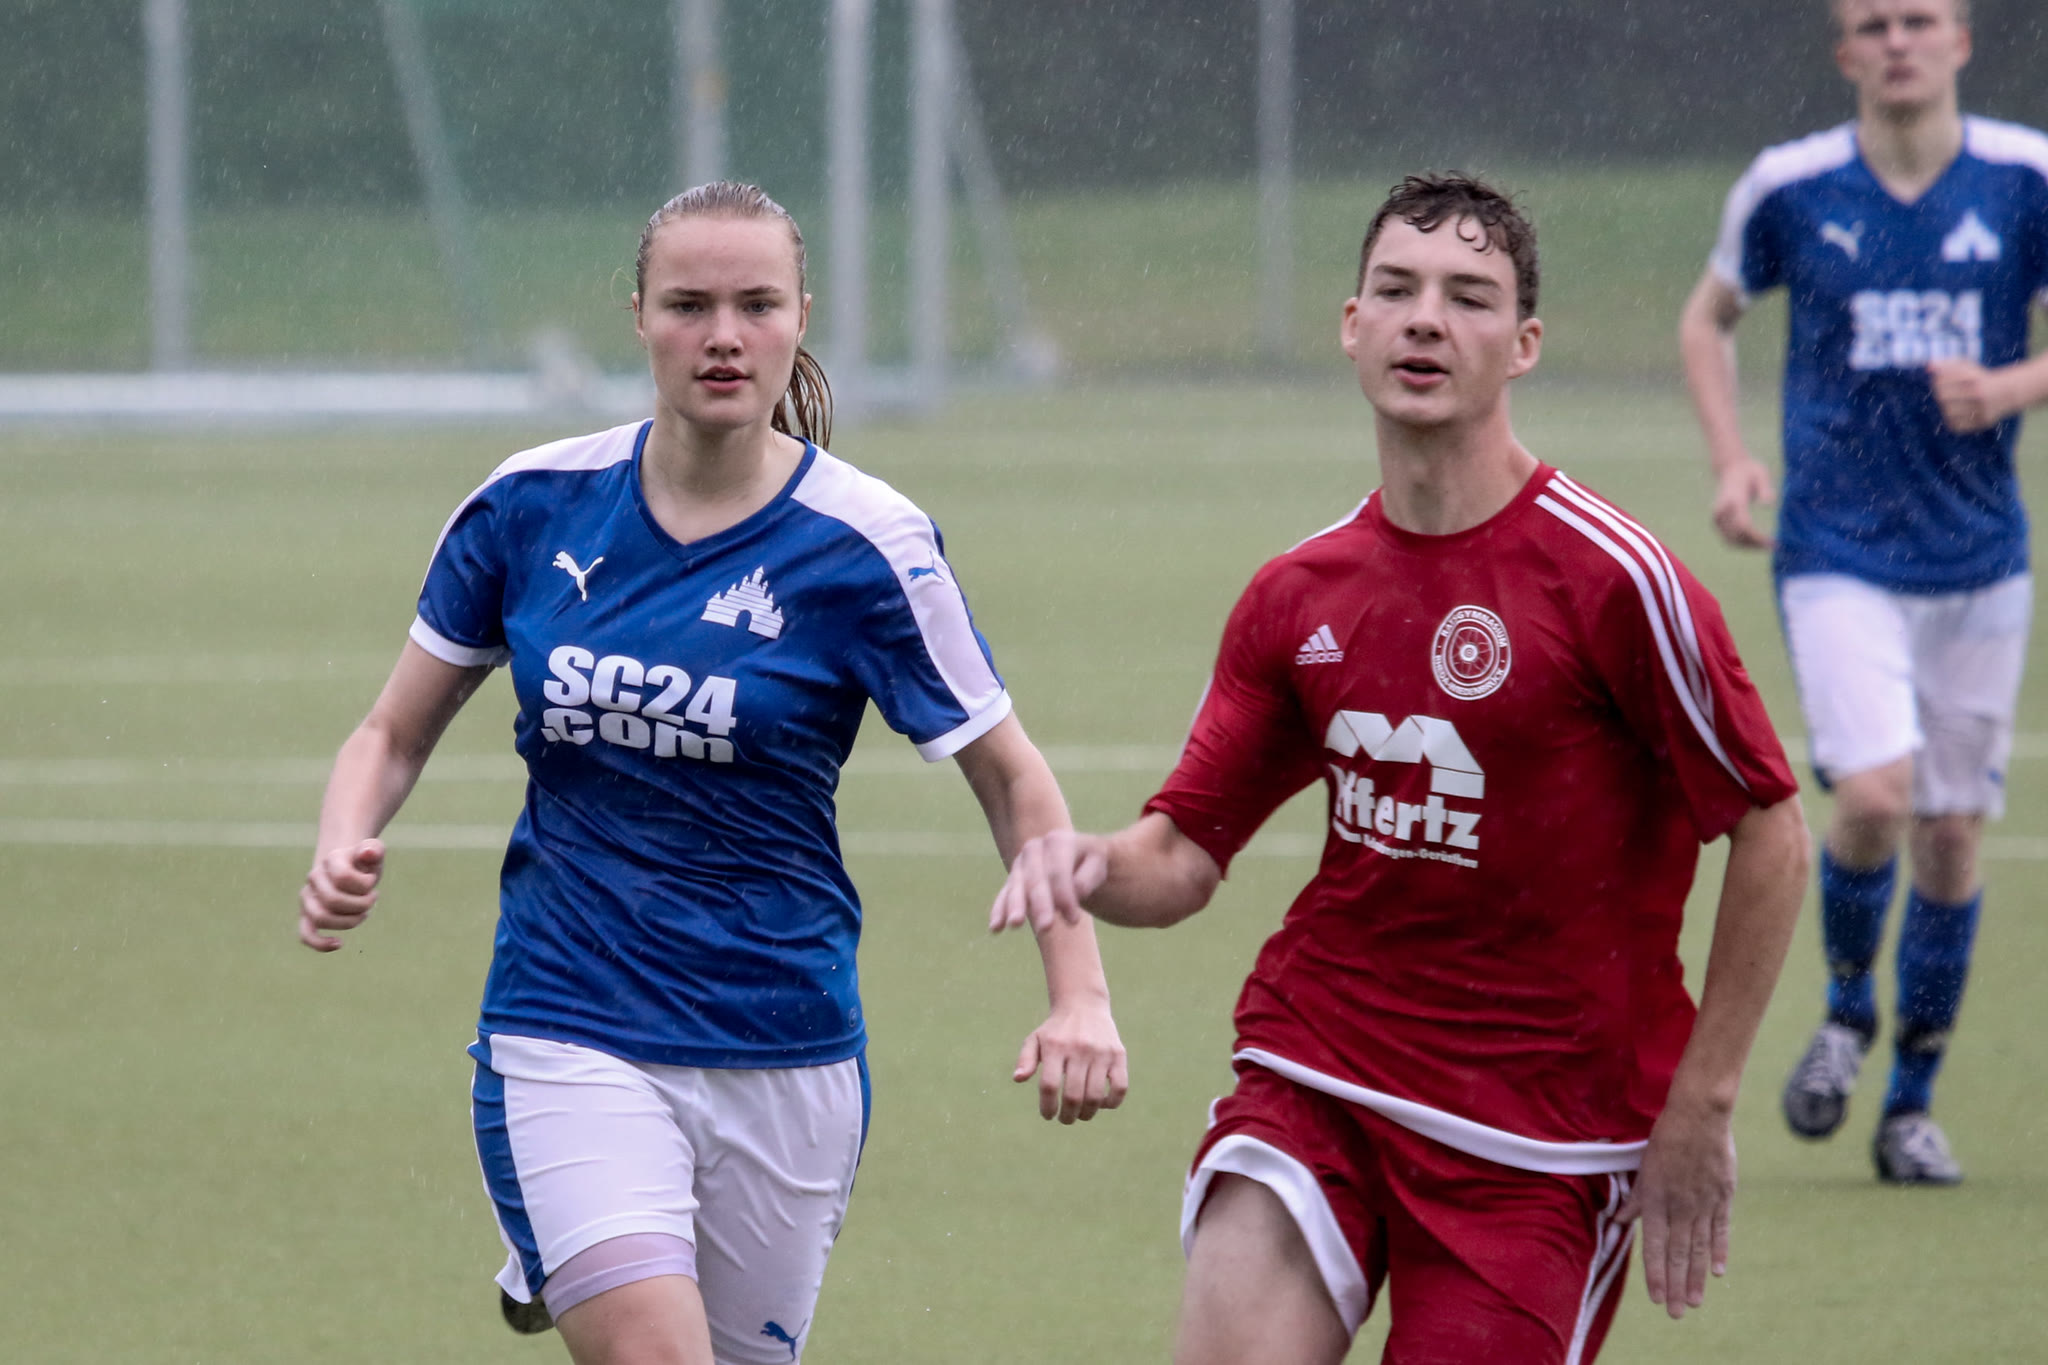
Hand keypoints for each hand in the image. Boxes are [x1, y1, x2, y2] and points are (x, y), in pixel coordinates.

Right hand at [298, 838, 385, 950]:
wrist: (349, 867)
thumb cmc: (364, 862)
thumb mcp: (373, 852)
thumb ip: (374, 849)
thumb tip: (369, 853)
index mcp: (330, 860)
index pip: (344, 877)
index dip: (365, 883)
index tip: (372, 881)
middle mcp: (314, 878)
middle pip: (333, 900)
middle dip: (361, 904)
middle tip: (373, 898)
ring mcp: (308, 898)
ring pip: (321, 918)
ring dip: (349, 921)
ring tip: (364, 914)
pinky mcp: (308, 916)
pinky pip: (306, 933)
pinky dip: (320, 943)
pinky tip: (339, 943)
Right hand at [989, 828, 1109, 934]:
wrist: (1078, 856)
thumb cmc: (1091, 862)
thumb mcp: (1098, 863)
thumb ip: (1089, 876)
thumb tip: (1077, 891)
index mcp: (1057, 841)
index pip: (1059, 872)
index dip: (1065, 896)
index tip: (1075, 921)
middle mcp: (1034, 849)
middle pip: (1036, 879)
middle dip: (1041, 904)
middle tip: (1046, 927)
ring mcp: (1021, 864)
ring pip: (1017, 887)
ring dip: (1016, 906)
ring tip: (1016, 924)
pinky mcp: (1013, 880)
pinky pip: (1003, 895)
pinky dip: (999, 910)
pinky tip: (996, 928)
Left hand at [1013, 993, 1128, 1123]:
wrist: (1083, 1005)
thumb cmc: (1055, 1030)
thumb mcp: (1035, 1039)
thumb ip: (1026, 1059)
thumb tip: (1018, 1078)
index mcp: (1056, 1047)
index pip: (1049, 1086)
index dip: (1048, 1107)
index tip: (1048, 1115)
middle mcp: (1079, 1049)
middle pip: (1073, 1095)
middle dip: (1068, 1116)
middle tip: (1065, 1119)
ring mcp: (1101, 1052)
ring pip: (1096, 1096)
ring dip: (1087, 1113)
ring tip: (1081, 1115)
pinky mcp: (1118, 1055)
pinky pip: (1120, 1087)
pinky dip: (1111, 1102)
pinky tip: (1102, 1103)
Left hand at [1618, 1097, 1735, 1319]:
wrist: (1698, 1116)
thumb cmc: (1665, 1138)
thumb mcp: (1643, 1167)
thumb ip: (1636, 1199)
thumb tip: (1620, 1222)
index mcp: (1656, 1199)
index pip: (1655, 1245)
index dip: (1656, 1273)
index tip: (1657, 1298)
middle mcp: (1679, 1206)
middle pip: (1679, 1253)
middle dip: (1677, 1286)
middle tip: (1676, 1313)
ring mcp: (1703, 1202)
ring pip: (1699, 1247)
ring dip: (1697, 1277)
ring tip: (1695, 1301)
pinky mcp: (1723, 1195)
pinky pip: (1721, 1228)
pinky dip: (1719, 1250)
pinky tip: (1718, 1272)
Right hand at [1709, 455, 1775, 549]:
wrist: (1730, 468)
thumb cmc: (1749, 471)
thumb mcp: (1760, 473)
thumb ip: (1765, 488)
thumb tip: (1769, 504)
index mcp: (1732, 499)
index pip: (1743, 525)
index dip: (1757, 537)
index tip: (1772, 541)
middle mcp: (1721, 511)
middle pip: (1737, 536)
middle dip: (1755, 544)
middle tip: (1774, 546)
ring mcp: (1716, 518)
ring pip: (1731, 540)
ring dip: (1749, 547)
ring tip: (1767, 546)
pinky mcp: (1717, 522)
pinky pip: (1727, 539)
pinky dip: (1741, 545)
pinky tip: (1756, 544)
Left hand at [1929, 358, 2015, 433]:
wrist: (2009, 392)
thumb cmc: (1981, 378)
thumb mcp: (1967, 367)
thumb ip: (1947, 365)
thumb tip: (1928, 366)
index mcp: (1973, 378)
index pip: (1940, 382)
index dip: (1937, 381)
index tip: (1941, 381)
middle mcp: (1978, 394)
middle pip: (1942, 397)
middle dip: (1941, 394)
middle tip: (1945, 393)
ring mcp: (1981, 409)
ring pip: (1948, 412)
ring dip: (1946, 408)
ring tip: (1953, 403)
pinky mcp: (1983, 422)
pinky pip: (1957, 425)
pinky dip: (1953, 419)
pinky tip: (1958, 412)